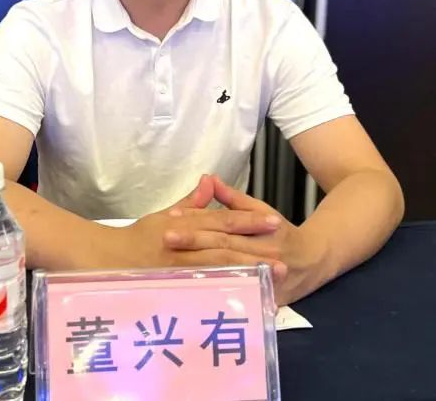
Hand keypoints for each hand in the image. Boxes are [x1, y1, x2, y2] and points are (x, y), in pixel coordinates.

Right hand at [116, 176, 286, 276]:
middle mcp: (183, 244)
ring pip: (216, 268)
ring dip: (246, 272)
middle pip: (224, 245)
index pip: (220, 221)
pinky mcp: (172, 286)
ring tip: (272, 276)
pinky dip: (223, 292)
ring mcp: (178, 267)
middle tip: (284, 257)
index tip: (272, 222)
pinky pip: (201, 289)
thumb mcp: (165, 214)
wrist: (107, 257)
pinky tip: (244, 296)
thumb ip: (191, 202)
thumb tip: (210, 180)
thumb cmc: (138, 236)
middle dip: (255, 251)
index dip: (247, 221)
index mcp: (184, 224)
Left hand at [164, 175, 324, 304]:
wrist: (313, 262)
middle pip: (223, 247)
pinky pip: (237, 297)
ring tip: (172, 263)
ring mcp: (264, 278)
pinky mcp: (264, 299)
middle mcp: (263, 253)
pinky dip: (216, 294)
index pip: (224, 222)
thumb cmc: (280, 232)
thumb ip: (233, 197)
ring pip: (228, 273)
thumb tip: (208, 179)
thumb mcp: (260, 210)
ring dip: (199, 268)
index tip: (173, 216)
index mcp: (261, 228)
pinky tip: (193, 290)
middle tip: (166, 237)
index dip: (199, 219)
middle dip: (194, 243)